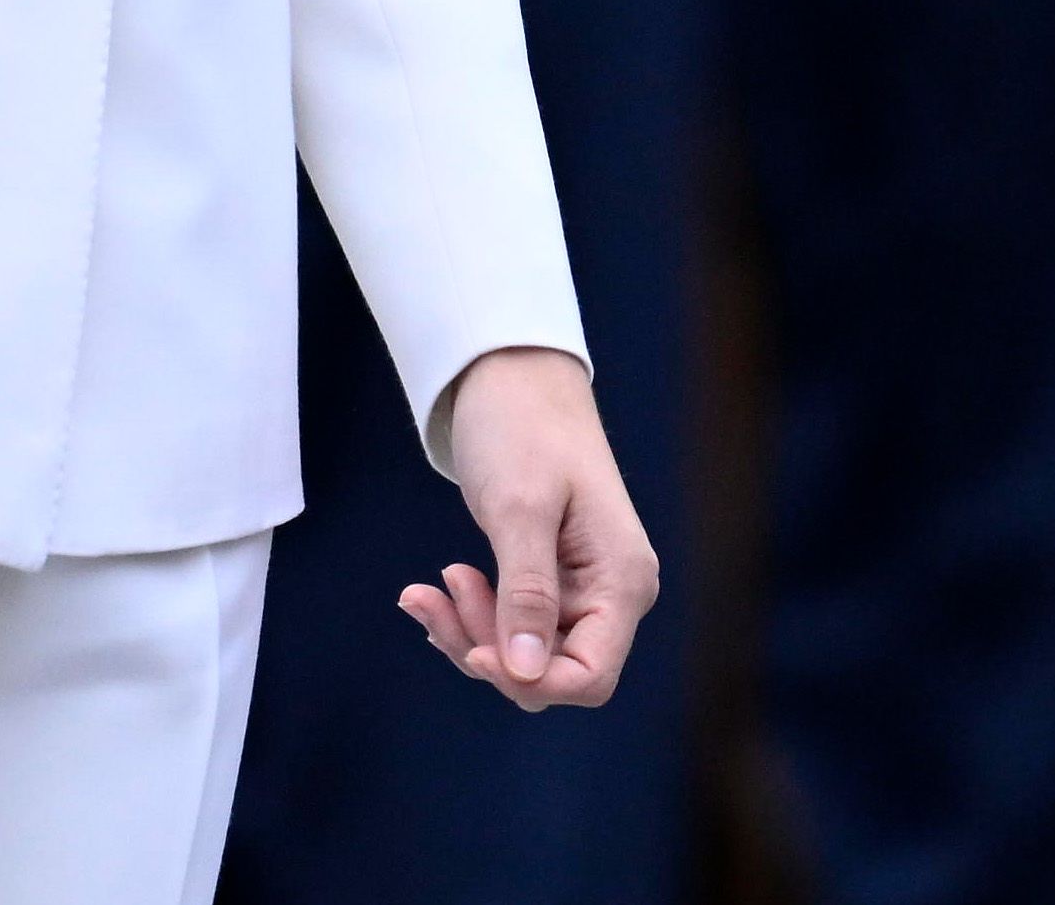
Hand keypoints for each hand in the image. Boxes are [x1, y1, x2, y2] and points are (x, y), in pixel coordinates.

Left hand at [400, 346, 652, 711]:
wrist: (511, 375)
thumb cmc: (523, 429)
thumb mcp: (520, 510)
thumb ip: (526, 595)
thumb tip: (528, 677)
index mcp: (623, 582)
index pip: (589, 678)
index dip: (530, 680)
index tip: (472, 647)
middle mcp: (611, 595)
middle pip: (550, 673)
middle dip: (488, 649)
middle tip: (442, 592)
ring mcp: (580, 590)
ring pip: (523, 656)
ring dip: (469, 631)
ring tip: (430, 586)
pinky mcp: (548, 580)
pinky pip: (509, 626)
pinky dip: (468, 615)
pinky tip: (434, 589)